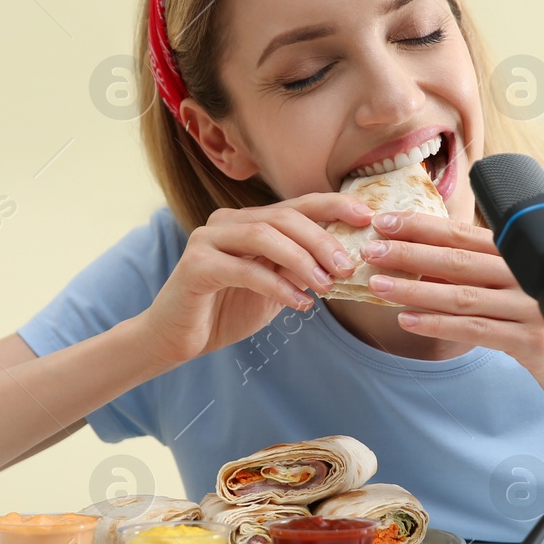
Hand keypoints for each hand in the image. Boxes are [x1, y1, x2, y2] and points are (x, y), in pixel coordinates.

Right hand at [140, 194, 372, 368]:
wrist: (177, 338)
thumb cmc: (226, 310)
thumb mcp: (273, 288)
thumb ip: (298, 271)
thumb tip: (340, 262)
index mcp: (248, 222)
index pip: (296, 205)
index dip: (333, 205)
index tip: (366, 216)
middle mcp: (227, 222)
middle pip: (283, 217)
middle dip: (321, 239)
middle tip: (346, 265)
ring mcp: (208, 239)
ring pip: (264, 236)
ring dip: (301, 260)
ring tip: (325, 285)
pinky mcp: (196, 266)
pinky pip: (244, 270)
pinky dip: (277, 286)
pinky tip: (299, 304)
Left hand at [360, 211, 543, 401]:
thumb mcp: (512, 293)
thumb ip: (476, 277)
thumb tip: (420, 264)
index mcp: (519, 255)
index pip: (463, 235)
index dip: (422, 227)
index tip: (384, 221)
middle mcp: (526, 275)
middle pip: (458, 261)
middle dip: (410, 254)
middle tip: (372, 251)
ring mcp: (531, 306)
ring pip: (462, 296)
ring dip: (415, 290)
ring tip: (378, 286)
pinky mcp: (531, 340)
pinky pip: (475, 330)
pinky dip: (437, 325)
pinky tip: (408, 321)